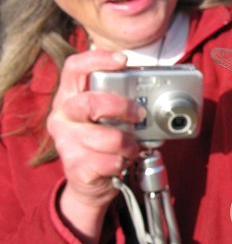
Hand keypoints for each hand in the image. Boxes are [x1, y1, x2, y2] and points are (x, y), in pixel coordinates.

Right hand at [46, 51, 141, 243]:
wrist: (90, 183)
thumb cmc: (103, 144)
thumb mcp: (108, 118)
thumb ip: (121, 102)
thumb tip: (156, 95)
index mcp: (69, 98)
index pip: (74, 68)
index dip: (97, 59)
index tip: (122, 60)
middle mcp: (62, 117)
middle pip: (90, 102)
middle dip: (122, 107)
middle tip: (139, 114)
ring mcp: (66, 142)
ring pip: (107, 137)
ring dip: (129, 142)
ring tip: (132, 146)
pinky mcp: (76, 167)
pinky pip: (111, 161)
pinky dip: (124, 161)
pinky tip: (121, 162)